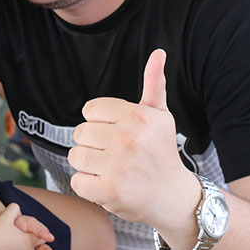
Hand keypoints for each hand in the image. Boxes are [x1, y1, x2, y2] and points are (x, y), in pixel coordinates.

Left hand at [69, 50, 195, 223]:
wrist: (174, 197)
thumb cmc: (162, 152)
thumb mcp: (160, 116)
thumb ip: (154, 84)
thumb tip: (158, 52)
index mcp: (138, 116)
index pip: (90, 110)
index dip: (99, 123)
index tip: (117, 134)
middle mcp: (128, 138)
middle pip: (79, 132)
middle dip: (92, 144)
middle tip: (114, 154)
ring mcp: (119, 166)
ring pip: (75, 156)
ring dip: (88, 165)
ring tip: (110, 169)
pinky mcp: (110, 191)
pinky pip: (77, 182)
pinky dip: (88, 186)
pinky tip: (108, 185)